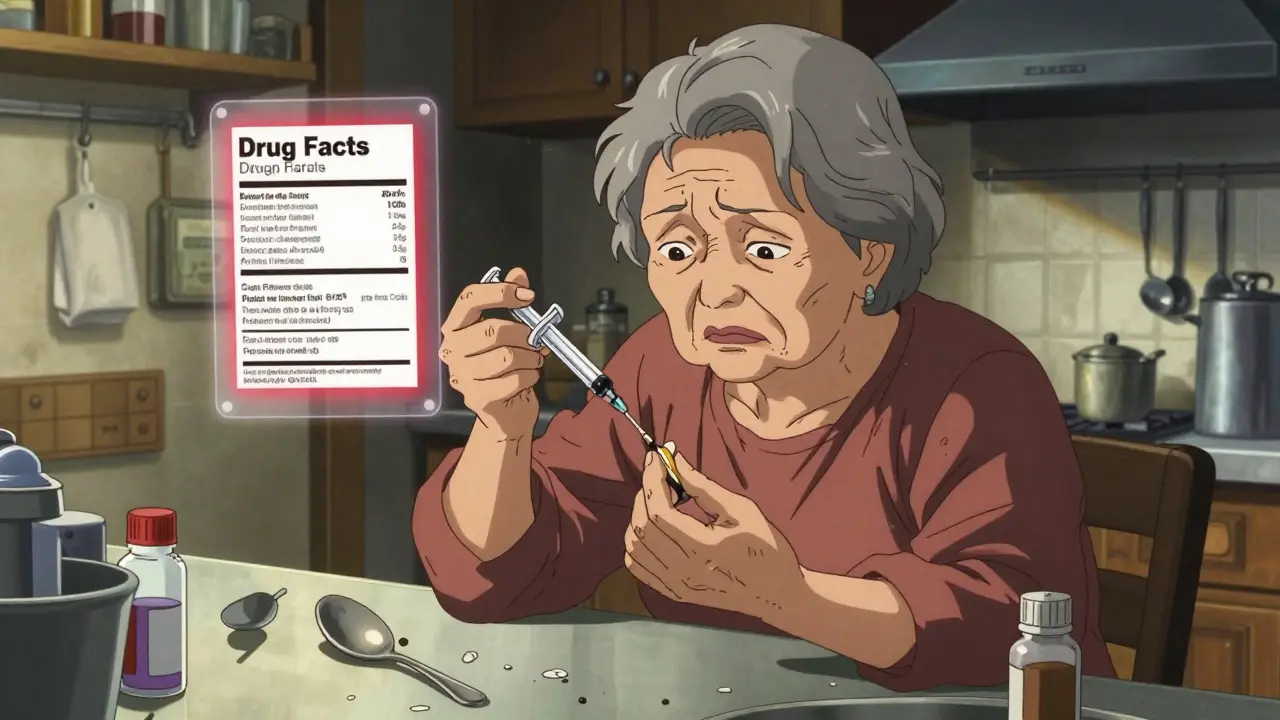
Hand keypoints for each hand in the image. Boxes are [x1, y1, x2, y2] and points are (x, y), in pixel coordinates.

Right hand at [438, 267, 547, 437]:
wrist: (506, 414)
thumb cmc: (507, 369)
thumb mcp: (512, 332)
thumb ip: (512, 301)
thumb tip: (518, 273)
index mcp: (456, 327)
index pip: (470, 298)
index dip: (500, 292)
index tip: (528, 296)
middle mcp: (452, 350)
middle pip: (493, 330)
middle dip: (524, 334)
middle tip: (537, 340)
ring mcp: (461, 375)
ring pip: (508, 357)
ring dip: (531, 358)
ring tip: (533, 361)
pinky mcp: (477, 398)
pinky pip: (515, 380)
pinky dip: (531, 377)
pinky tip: (528, 379)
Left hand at [623, 443, 805, 619]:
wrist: (777, 593)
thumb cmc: (766, 546)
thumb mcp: (741, 509)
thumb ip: (703, 486)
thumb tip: (675, 461)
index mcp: (705, 548)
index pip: (659, 511)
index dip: (652, 479)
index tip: (656, 457)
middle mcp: (684, 571)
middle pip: (643, 526)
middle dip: (646, 492)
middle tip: (662, 476)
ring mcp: (676, 585)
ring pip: (634, 546)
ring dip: (639, 515)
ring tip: (660, 500)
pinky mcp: (673, 593)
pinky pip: (636, 565)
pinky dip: (636, 542)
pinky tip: (654, 527)